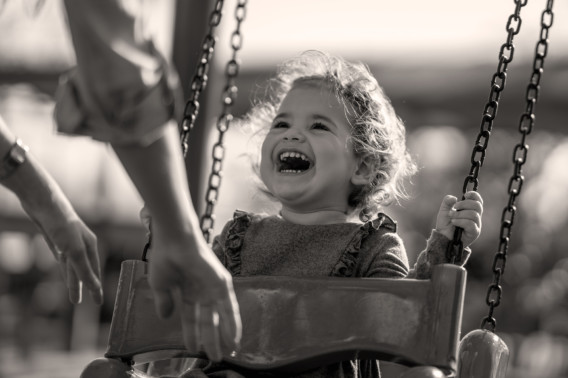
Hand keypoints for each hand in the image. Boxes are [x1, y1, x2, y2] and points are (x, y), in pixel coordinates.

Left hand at [38, 216, 102, 304]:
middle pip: (83, 271)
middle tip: (80, 303)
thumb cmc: (62, 225)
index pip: (94, 272)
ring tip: (73, 297)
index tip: (98, 302)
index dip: (95, 288)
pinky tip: (64, 273)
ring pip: (72, 266)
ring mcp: (68, 243)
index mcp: (90, 246)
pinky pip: (63, 260)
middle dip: (83, 287)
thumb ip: (84, 269)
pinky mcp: (56, 240)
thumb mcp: (74, 250)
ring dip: (72, 281)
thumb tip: (94, 287)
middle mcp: (82, 245)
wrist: (44, 204)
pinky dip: (65, 269)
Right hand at [142, 209, 241, 361]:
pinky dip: (233, 324)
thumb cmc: (165, 256)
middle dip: (211, 339)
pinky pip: (229, 308)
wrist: (172, 239)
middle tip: (215, 357)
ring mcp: (213, 287)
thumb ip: (165, 302)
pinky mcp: (221, 283)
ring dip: (224, 336)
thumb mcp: (161, 285)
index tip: (193, 349)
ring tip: (228, 353)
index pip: (191, 318)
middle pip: (208, 320)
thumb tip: (166, 318)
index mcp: (188, 291)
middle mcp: (202, 290)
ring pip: (221, 317)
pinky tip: (235, 339)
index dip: (192, 334)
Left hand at [435, 191, 482, 247]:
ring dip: (460, 214)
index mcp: (471, 210)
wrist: (442, 238)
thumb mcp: (444, 210)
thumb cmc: (445, 224)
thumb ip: (447, 201)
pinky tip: (454, 222)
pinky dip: (461, 221)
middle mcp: (476, 217)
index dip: (474, 195)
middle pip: (477, 206)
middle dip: (464, 204)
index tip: (465, 195)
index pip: (478, 201)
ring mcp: (476, 225)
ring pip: (474, 215)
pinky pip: (471, 224)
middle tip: (455, 207)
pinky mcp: (474, 233)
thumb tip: (455, 198)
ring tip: (452, 217)